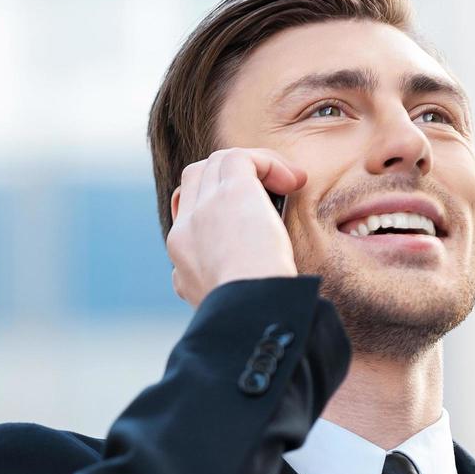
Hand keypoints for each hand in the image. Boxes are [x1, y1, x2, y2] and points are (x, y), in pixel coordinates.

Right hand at [167, 148, 307, 307]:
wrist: (251, 313)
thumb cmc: (252, 316)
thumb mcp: (225, 306)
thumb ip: (223, 286)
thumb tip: (241, 277)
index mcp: (181, 260)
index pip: (188, 215)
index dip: (215, 205)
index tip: (248, 220)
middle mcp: (185, 230)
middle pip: (196, 180)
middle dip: (229, 178)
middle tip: (269, 193)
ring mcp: (204, 208)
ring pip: (217, 164)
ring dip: (253, 167)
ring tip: (288, 183)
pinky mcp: (231, 192)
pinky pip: (241, 158)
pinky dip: (267, 163)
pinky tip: (293, 180)